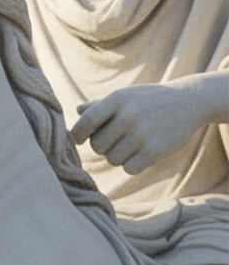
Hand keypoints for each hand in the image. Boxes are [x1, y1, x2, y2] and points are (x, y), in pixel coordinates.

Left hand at [70, 82, 207, 173]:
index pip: (86, 121)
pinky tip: (140, 155)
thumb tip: (77, 111)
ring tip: (129, 146)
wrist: (187, 102)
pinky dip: (132, 165)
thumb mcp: (124, 96)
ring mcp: (142, 134)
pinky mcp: (156, 150)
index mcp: (116, 100)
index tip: (78, 140)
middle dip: (102, 147)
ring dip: (117, 157)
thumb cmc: (148, 100)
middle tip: (114, 141)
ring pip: (112, 159)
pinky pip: (129, 168)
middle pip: (97, 145)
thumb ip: (100, 105)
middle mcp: (128, 116)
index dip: (78, 134)